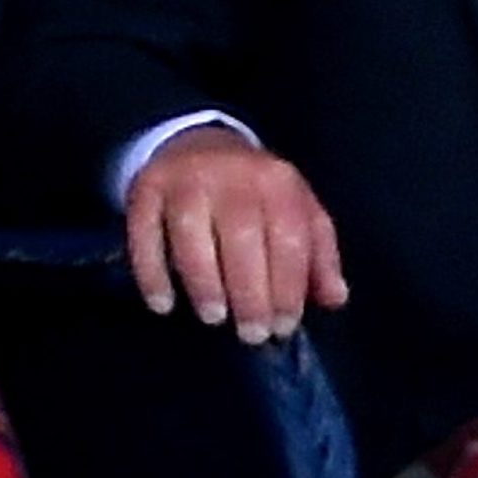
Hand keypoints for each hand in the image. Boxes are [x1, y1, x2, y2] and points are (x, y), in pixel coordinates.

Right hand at [124, 124, 348, 342]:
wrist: (196, 143)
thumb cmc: (254, 193)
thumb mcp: (296, 211)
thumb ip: (318, 255)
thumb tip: (334, 299)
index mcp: (277, 182)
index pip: (288, 237)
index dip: (288, 286)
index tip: (283, 327)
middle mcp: (232, 176)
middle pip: (242, 236)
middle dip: (249, 292)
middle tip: (251, 334)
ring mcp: (185, 180)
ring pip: (191, 232)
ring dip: (203, 281)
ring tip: (213, 317)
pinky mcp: (146, 188)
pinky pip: (143, 232)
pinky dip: (150, 270)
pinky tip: (162, 304)